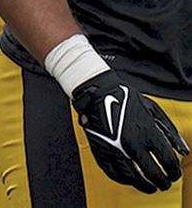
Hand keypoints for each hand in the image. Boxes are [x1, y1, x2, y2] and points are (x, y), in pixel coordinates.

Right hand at [71, 70, 187, 193]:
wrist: (97, 91)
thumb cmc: (125, 97)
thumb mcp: (154, 110)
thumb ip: (171, 132)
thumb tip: (184, 151)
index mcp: (148, 133)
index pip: (168, 162)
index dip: (174, 172)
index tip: (174, 174)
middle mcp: (132, 144)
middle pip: (153, 174)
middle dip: (162, 182)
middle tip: (164, 184)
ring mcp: (115, 149)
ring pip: (133, 178)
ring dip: (144, 186)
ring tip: (150, 187)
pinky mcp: (100, 150)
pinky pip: (113, 172)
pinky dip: (124, 180)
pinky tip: (130, 180)